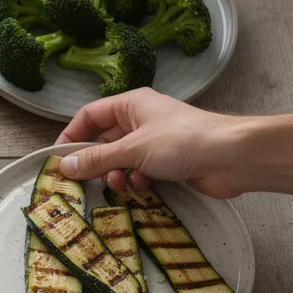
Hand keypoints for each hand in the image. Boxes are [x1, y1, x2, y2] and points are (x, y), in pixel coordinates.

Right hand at [55, 88, 242, 196]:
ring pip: (122, 160)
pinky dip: (138, 181)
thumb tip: (63, 166)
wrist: (233, 157)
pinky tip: (144, 187)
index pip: (89, 116)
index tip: (59, 160)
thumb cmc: (182, 141)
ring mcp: (156, 142)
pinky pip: (141, 172)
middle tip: (86, 181)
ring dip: (117, 174)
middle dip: (96, 162)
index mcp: (130, 105)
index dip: (72, 136)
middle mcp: (141, 120)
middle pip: (104, 141)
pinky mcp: (169, 163)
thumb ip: (96, 159)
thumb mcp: (132, 149)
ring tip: (119, 184)